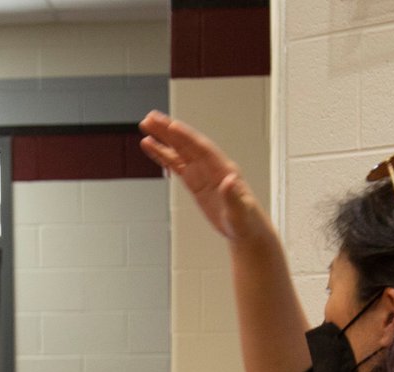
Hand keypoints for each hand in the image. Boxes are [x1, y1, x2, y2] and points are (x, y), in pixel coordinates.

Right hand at [139, 110, 269, 243]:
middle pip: (187, 144)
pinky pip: (177, 165)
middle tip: (151, 119)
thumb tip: (230, 181)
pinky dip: (164, 156)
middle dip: (169, 131)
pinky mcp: (195, 182)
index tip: (171, 126)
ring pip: (180, 151)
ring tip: (147, 127)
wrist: (246, 230)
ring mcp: (203, 173)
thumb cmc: (246, 222)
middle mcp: (212, 167)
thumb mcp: (241, 212)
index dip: (186, 138)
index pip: (202, 150)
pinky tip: (153, 148)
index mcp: (224, 171)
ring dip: (163, 139)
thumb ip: (234, 197)